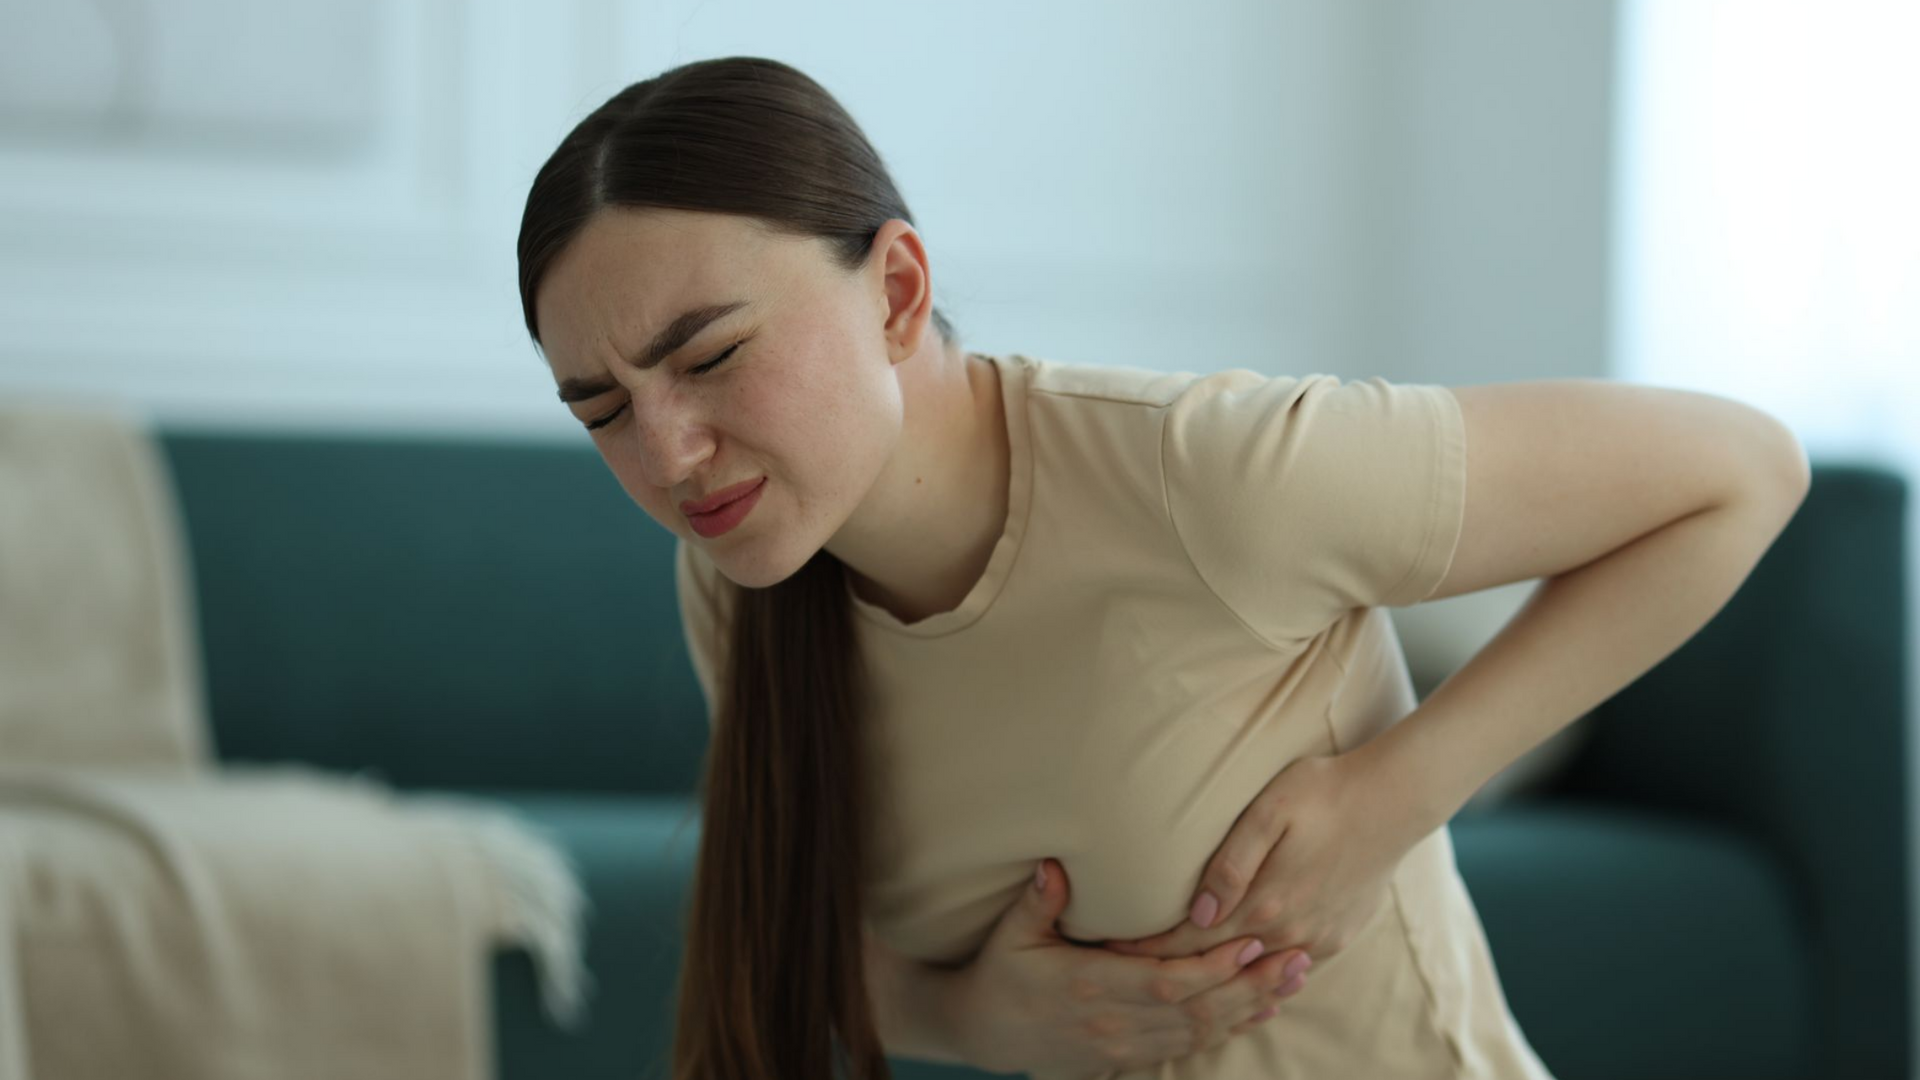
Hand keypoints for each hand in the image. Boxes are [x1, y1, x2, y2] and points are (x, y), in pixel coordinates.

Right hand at [950, 858, 1313, 1075]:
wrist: (985, 1031)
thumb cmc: (1000, 974)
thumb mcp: (1010, 934)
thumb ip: (1039, 899)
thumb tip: (1055, 863)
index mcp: (1091, 987)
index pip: (1165, 983)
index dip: (1212, 967)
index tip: (1250, 941)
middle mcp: (1115, 1021)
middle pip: (1197, 1011)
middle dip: (1251, 987)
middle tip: (1298, 959)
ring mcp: (1124, 1044)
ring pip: (1200, 1032)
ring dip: (1250, 1008)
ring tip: (1292, 981)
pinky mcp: (1127, 1056)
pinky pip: (1188, 1046)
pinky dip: (1227, 1029)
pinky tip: (1259, 1012)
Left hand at [1103, 749, 1429, 979]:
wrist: (1394, 798)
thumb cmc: (1323, 791)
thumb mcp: (1269, 812)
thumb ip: (1230, 864)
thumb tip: (1199, 913)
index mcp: (1265, 903)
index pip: (1190, 942)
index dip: (1148, 949)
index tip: (1109, 948)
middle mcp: (1290, 932)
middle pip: (1216, 964)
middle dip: (1170, 968)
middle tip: (1124, 966)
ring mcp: (1317, 940)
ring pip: (1253, 973)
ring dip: (1214, 977)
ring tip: (1173, 978)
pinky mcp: (1337, 937)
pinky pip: (1288, 969)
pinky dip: (1257, 975)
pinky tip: (1237, 973)